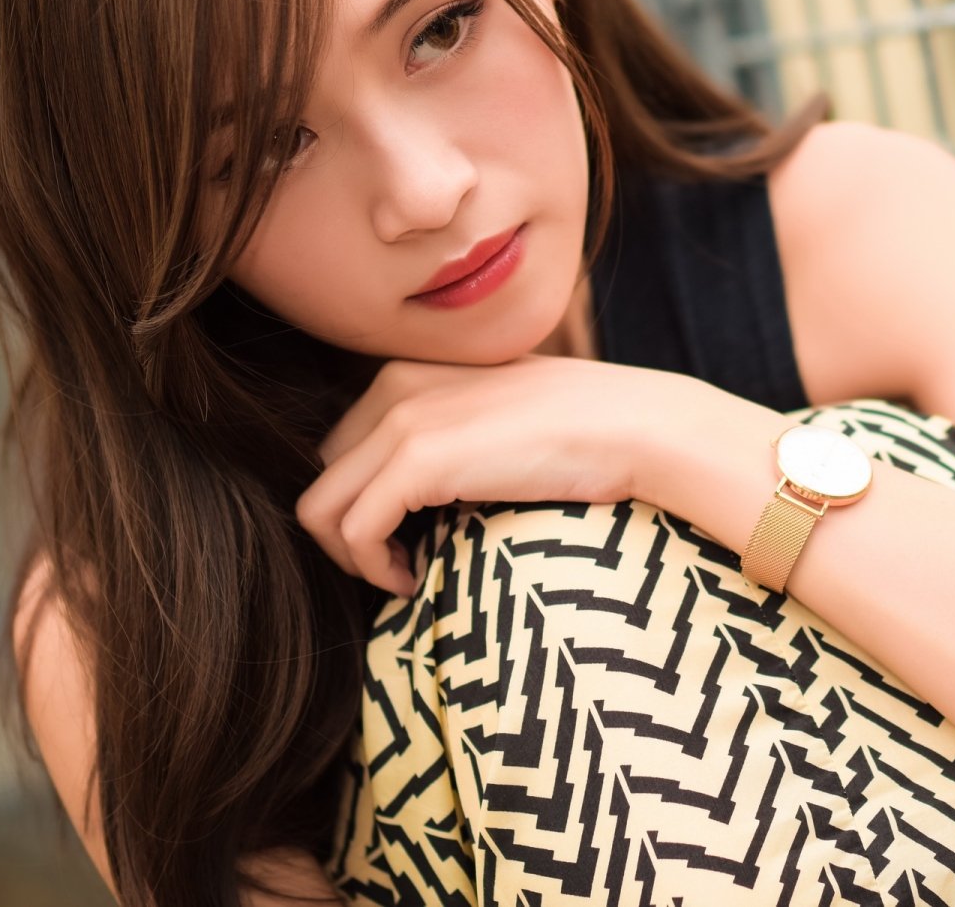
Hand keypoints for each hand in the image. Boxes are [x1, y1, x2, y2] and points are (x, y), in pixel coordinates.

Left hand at [298, 355, 676, 594]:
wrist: (634, 425)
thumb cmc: (587, 430)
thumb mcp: (499, 416)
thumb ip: (452, 433)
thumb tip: (427, 491)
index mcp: (411, 371)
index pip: (343, 449)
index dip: (363, 502)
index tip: (405, 538)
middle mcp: (394, 386)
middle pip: (323, 477)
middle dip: (349, 529)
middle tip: (401, 561)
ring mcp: (403, 421)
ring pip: (320, 509)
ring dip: (352, 557)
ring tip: (404, 576)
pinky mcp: (417, 461)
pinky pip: (352, 531)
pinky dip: (372, 568)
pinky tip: (413, 581)